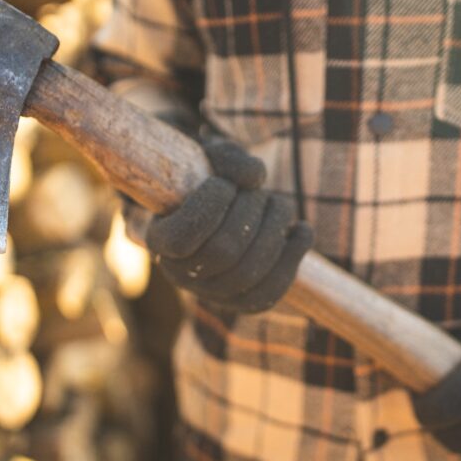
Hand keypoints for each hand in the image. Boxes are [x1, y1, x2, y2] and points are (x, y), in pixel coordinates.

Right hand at [141, 134, 312, 313]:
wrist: (221, 211)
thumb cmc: (210, 176)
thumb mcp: (212, 158)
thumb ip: (229, 159)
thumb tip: (255, 176)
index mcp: (159, 239)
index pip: (181, 238)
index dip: (209, 206)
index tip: (224, 184)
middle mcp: (179, 274)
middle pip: (223, 253)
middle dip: (250, 213)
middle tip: (258, 192)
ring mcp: (211, 294)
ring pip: (250, 273)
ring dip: (275, 230)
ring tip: (280, 204)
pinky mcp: (242, 303)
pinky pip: (270, 291)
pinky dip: (293, 257)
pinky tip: (301, 231)